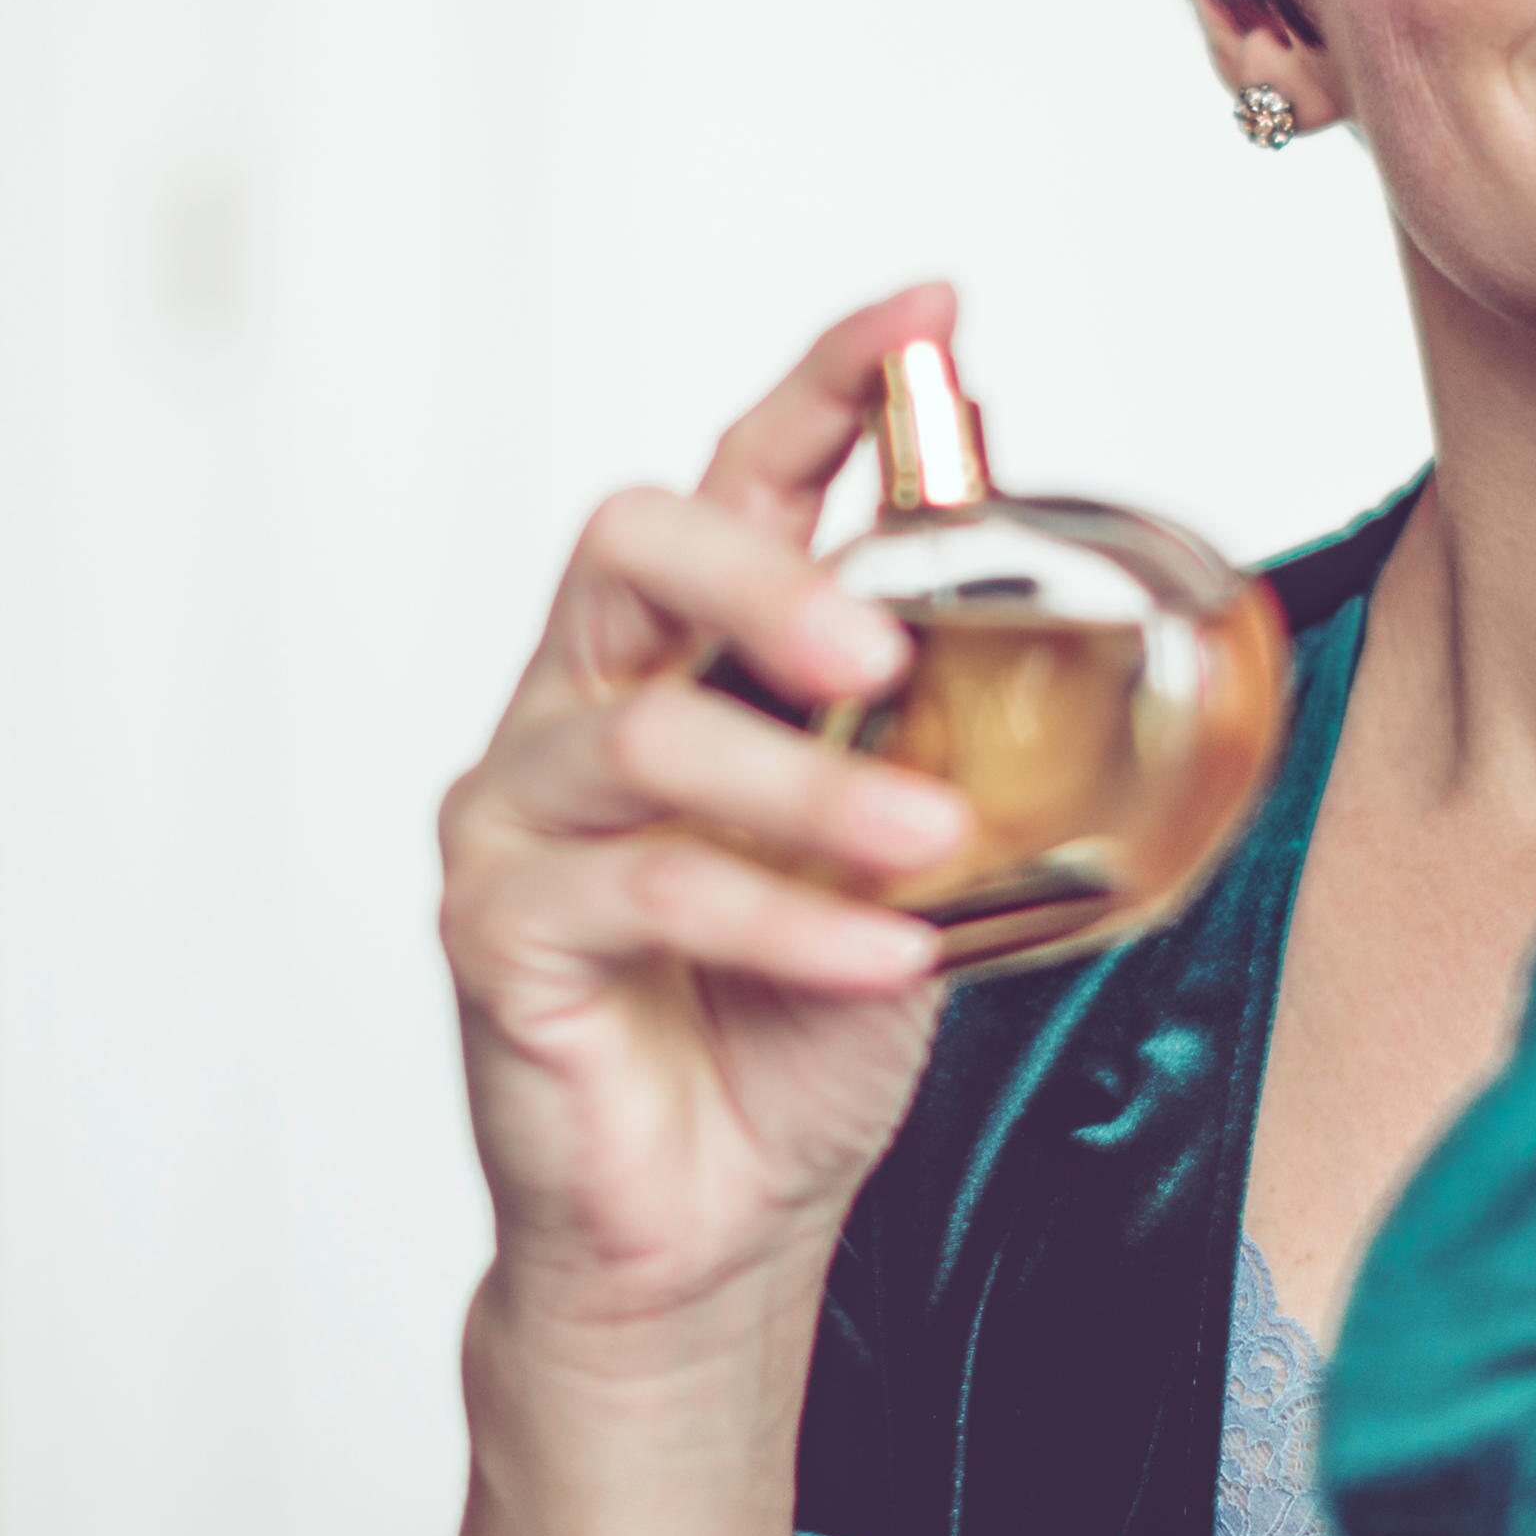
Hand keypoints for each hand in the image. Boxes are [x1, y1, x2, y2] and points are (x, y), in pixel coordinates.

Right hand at [439, 285, 969, 1345]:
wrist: (718, 1226)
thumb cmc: (799, 1029)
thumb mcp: (907, 849)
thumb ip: (937, 721)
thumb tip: (1041, 577)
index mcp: (683, 657)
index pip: (741, 478)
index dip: (827, 385)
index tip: (930, 309)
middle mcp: (583, 702)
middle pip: (633, 543)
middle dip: (763, 562)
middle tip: (880, 638)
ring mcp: (522, 811)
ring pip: (650, 737)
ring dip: (807, 787)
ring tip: (927, 842)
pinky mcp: (494, 928)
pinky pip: (644, 889)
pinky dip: (778, 919)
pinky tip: (880, 953)